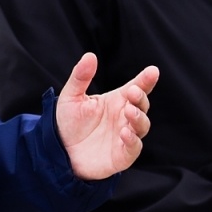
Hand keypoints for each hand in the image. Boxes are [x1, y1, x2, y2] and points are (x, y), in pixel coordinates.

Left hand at [55, 52, 159, 180]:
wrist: (58, 151)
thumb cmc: (68, 122)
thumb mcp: (71, 97)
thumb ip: (81, 77)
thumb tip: (90, 55)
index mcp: (116, 101)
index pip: (136, 88)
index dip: (146, 80)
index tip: (152, 71)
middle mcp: (124, 117)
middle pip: (142, 105)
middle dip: (141, 98)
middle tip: (133, 92)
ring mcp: (125, 136)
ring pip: (142, 125)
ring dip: (139, 117)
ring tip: (128, 111)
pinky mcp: (121, 155)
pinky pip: (134, 147)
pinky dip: (133, 140)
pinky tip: (125, 133)